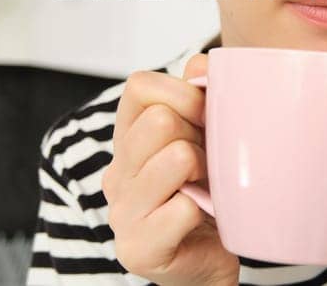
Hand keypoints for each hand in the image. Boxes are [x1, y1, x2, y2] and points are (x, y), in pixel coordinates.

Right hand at [102, 53, 238, 285]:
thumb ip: (198, 95)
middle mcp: (116, 172)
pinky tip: (204, 218)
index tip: (206, 117)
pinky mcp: (137, 248)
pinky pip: (184, 207)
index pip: (140, 86)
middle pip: (159, 121)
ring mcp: (122, 212)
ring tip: (208, 190)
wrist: (209, 263)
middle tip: (208, 164)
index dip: (183, 93)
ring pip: (175, 158)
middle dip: (198, 137)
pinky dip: (206, 210)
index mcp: (128, 139)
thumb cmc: (208, 197)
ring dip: (205, 172)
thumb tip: (201, 64)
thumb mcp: (203, 139)